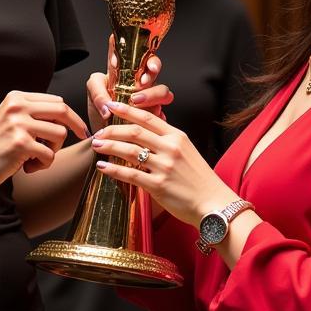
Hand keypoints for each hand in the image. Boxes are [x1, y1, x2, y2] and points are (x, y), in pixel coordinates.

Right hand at [0, 91, 87, 189]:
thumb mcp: (12, 120)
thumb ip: (34, 114)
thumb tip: (68, 118)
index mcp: (17, 97)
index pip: (56, 101)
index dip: (72, 116)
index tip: (80, 129)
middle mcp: (18, 106)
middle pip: (62, 110)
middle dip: (75, 126)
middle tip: (82, 137)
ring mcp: (19, 123)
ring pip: (59, 133)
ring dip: (53, 151)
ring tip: (35, 158)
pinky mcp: (20, 143)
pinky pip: (49, 154)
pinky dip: (43, 164)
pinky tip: (27, 168)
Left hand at [84, 34, 173, 134]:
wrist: (106, 138)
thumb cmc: (100, 113)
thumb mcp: (93, 98)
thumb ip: (98, 94)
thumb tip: (108, 106)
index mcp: (124, 71)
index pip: (131, 51)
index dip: (130, 44)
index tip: (120, 42)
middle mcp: (139, 81)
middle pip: (154, 66)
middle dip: (153, 67)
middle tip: (141, 79)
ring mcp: (149, 98)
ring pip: (163, 90)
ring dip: (153, 94)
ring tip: (137, 101)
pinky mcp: (154, 115)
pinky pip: (164, 111)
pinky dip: (158, 114)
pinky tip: (151, 116)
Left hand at [89, 100, 235, 227]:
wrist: (214, 204)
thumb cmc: (199, 180)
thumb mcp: (187, 152)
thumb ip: (168, 143)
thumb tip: (145, 137)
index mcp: (177, 137)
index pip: (148, 117)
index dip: (127, 110)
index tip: (111, 105)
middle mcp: (171, 148)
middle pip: (135, 131)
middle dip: (112, 130)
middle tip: (98, 132)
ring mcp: (165, 167)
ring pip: (129, 150)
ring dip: (109, 146)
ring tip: (96, 146)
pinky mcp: (159, 186)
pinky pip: (130, 174)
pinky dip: (113, 169)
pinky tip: (102, 167)